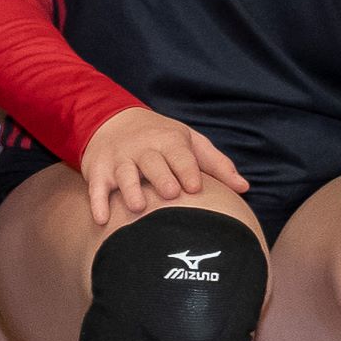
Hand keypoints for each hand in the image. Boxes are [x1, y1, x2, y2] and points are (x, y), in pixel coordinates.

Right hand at [72, 104, 250, 221]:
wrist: (112, 120)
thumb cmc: (162, 139)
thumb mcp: (190, 142)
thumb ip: (216, 165)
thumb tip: (244, 188)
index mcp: (168, 140)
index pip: (179, 154)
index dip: (187, 169)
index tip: (195, 187)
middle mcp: (142, 148)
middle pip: (151, 162)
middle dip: (160, 177)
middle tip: (170, 194)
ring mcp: (119, 159)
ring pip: (124, 174)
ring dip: (130, 189)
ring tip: (138, 207)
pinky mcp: (98, 171)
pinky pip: (96, 187)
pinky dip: (98, 202)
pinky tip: (101, 219)